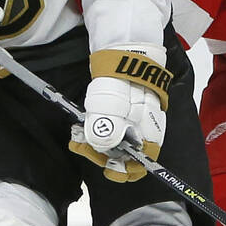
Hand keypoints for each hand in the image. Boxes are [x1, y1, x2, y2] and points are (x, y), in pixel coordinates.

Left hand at [69, 45, 168, 182]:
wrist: (125, 54)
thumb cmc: (120, 81)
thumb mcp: (109, 107)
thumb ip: (105, 131)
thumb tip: (101, 146)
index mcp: (148, 134)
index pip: (142, 164)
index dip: (124, 170)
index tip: (107, 168)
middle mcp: (144, 132)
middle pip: (125, 156)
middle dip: (101, 154)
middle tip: (81, 146)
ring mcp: (134, 123)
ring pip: (115, 144)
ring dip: (95, 144)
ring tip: (76, 137)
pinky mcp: (123, 115)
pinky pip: (111, 131)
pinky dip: (96, 132)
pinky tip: (81, 130)